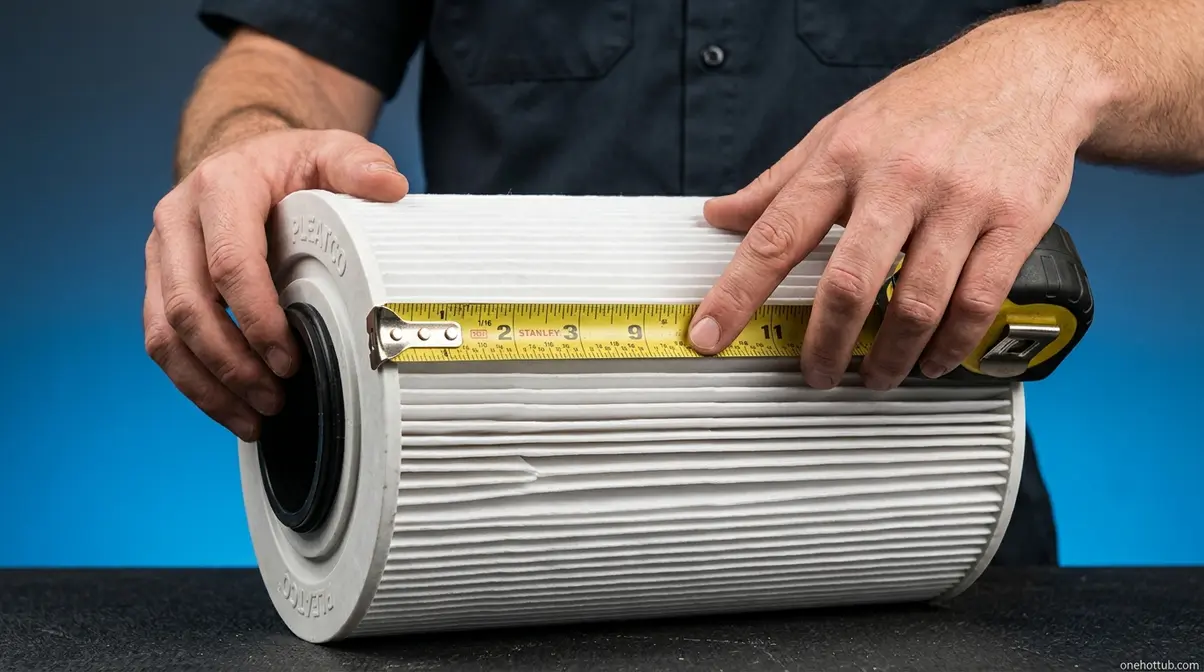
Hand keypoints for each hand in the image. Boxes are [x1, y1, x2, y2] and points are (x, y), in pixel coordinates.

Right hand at [144, 129, 407, 440]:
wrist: (248, 161)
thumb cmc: (292, 166)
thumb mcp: (329, 151)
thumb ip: (357, 164)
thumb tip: (389, 185)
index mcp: (220, 188)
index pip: (229, 263)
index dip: (256, 318)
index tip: (289, 357)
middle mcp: (177, 222)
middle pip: (188, 307)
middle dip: (232, 364)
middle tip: (277, 397)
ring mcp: (162, 256)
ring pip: (165, 334)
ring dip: (208, 384)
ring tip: (255, 419)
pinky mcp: (159, 285)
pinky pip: (163, 343)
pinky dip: (195, 384)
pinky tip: (233, 410)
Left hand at [690, 12, 1103, 389]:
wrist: (1027, 73)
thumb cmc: (926, 104)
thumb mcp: (839, 128)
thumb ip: (779, 182)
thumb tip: (720, 214)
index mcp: (843, 158)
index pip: (775, 235)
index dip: (736, 293)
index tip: (709, 335)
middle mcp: (898, 180)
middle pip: (848, 284)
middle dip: (825, 346)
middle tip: (816, 374)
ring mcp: (959, 202)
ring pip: (915, 305)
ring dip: (890, 358)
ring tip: (876, 375)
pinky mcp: (1013, 222)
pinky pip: (976, 303)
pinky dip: (948, 346)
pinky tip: (932, 358)